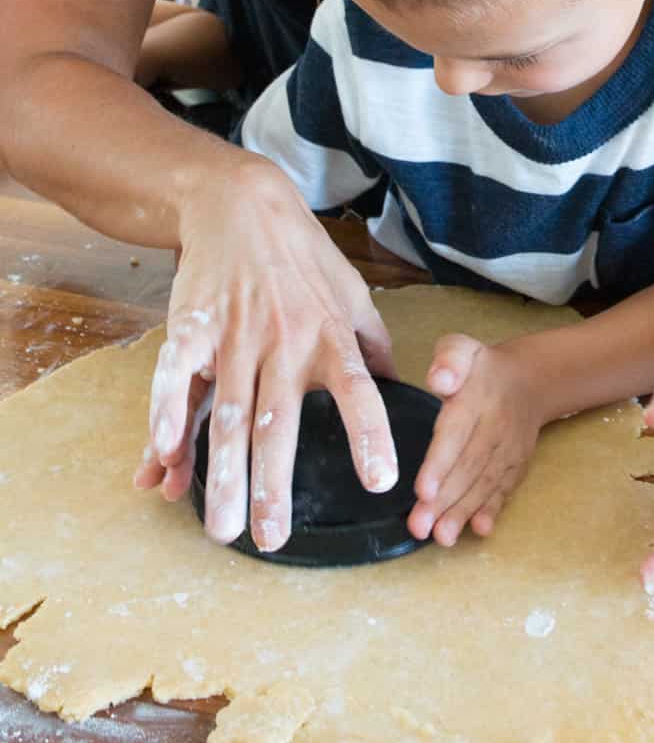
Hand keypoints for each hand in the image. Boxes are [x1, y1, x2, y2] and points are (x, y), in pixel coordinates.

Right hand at [133, 157, 398, 553]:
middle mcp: (284, 340)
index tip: (380, 480)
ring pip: (227, 413)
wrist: (242, 202)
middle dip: (273, 484)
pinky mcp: (191, 326)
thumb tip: (402, 389)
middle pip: (280, 422)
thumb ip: (374, 343)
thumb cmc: (302, 255)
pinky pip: (177, 377)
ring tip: (220, 527)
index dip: (370, 433)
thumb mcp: (352, 291)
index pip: (357, 390)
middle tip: (271, 539)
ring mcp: (234, 335)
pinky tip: (162, 455)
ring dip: (221, 473)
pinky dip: (166, 415)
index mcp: (329, 334)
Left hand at [407, 334, 543, 546]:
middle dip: (444, 500)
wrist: (529, 380)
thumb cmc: (480, 367)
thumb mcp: (462, 347)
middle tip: (420, 527)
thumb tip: (440, 379)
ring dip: (462, 512)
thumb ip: (449, 358)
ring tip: (442, 537)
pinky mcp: (517, 465)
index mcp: (477, 397)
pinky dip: (492, 511)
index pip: (456, 432)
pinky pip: (505, 488)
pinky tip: (479, 530)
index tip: (422, 490)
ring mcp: (509, 449)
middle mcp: (495, 426)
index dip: (440, 463)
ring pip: (484, 483)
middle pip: (468, 466)